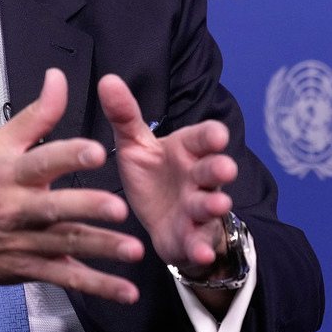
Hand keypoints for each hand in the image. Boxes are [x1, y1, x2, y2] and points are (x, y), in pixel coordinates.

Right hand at [0, 68, 144, 303]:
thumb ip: (37, 114)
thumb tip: (58, 78)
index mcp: (11, 174)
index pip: (41, 161)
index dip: (68, 155)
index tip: (95, 151)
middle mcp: (17, 209)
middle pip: (54, 208)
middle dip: (87, 207)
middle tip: (118, 207)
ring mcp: (25, 242)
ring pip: (66, 245)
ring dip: (101, 249)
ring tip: (132, 250)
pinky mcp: (32, 268)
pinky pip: (67, 278)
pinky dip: (98, 287)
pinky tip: (125, 290)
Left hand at [97, 74, 236, 277]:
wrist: (161, 220)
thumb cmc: (153, 174)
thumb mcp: (136, 145)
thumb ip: (125, 115)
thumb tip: (107, 79)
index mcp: (186, 150)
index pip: (202, 138)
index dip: (211, 136)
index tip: (217, 134)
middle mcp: (198, 178)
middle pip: (212, 170)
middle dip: (219, 168)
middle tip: (225, 167)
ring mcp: (198, 209)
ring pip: (210, 205)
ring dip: (214, 205)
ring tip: (217, 204)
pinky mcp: (191, 238)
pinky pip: (198, 243)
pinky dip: (201, 248)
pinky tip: (201, 252)